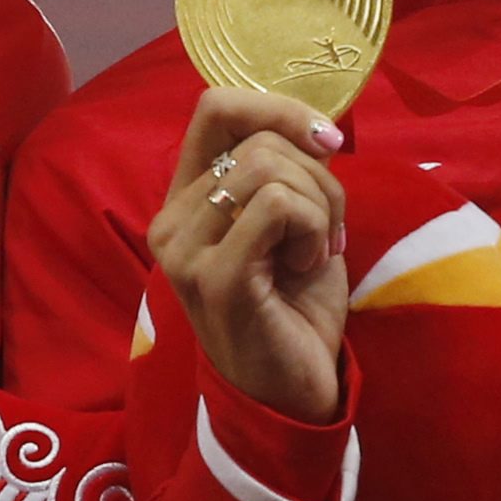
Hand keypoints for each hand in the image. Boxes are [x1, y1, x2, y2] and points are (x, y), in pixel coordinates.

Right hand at [151, 89, 350, 423]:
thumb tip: (313, 124)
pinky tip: (307, 266)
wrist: (294, 392)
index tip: (327, 142)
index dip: (279, 109)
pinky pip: (275, 205)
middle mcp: (171, 221)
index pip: (216, 108)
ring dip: (319, 206)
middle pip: (257, 140)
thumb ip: (289, 171)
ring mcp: (185, 251)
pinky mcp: (214, 278)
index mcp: (186, 200)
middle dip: (318, 176)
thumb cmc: (295, 308)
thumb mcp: (296, 223)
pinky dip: (312, 227)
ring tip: (314, 253)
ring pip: (267, 167)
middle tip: (328, 232)